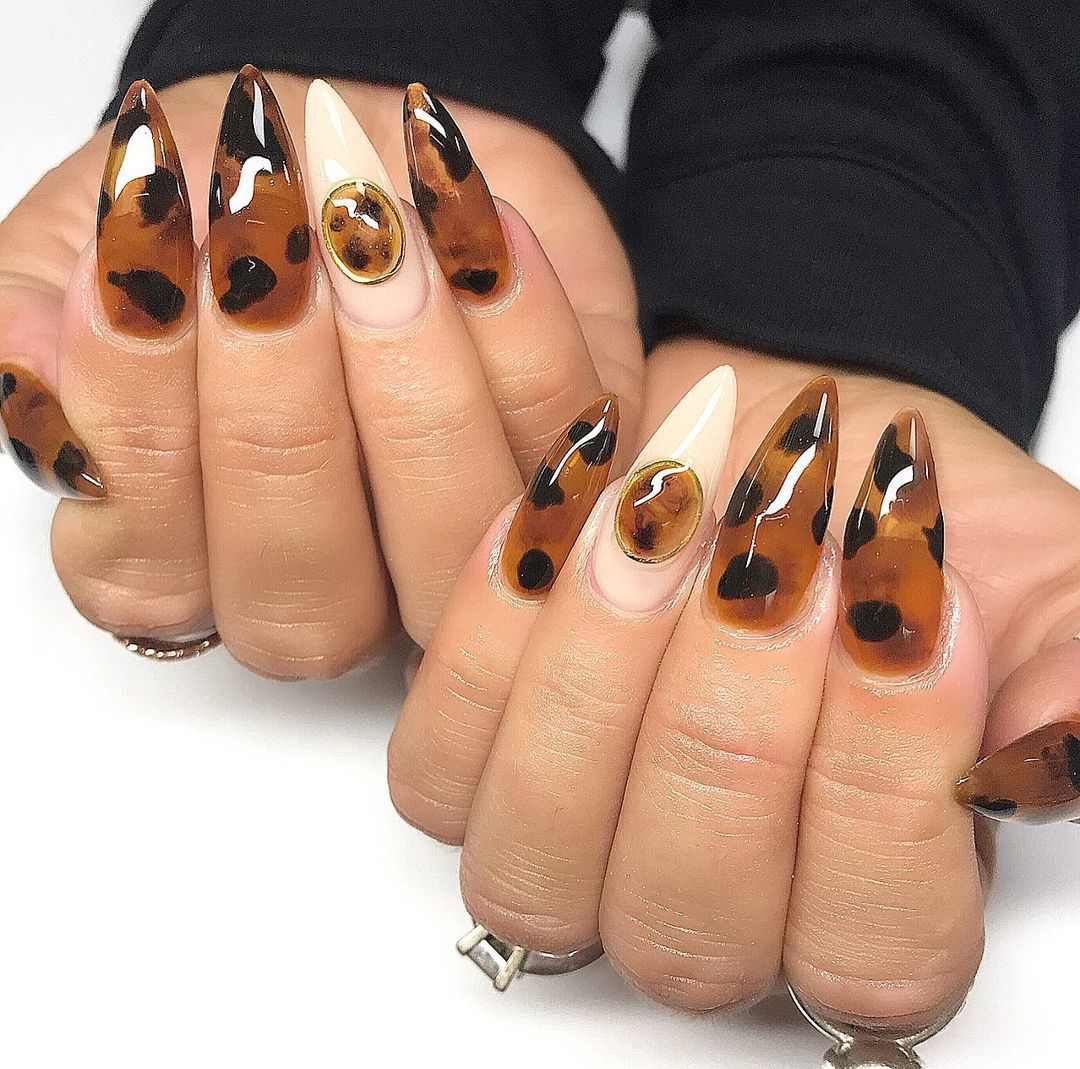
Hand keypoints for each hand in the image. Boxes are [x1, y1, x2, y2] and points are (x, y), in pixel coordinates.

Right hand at [0, 68, 641, 675]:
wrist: (356, 145)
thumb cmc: (224, 201)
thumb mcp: (98, 229)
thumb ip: (39, 309)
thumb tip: (23, 366)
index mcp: (189, 560)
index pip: (151, 569)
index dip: (141, 428)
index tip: (136, 259)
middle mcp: (326, 589)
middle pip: (304, 600)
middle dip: (275, 422)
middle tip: (257, 241)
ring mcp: (453, 558)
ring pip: (445, 553)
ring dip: (403, 385)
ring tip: (367, 226)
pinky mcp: (561, 488)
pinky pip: (561, 451)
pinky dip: (524, 334)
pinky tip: (481, 231)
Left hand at [389, 342, 1079, 1027]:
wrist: (772, 441)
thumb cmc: (887, 516)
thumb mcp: (1030, 583)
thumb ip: (1062, 688)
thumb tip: (1043, 764)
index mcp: (852, 911)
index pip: (867, 940)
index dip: (886, 774)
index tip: (912, 600)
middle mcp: (694, 908)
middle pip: (687, 901)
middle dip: (735, 704)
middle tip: (778, 542)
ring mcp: (561, 849)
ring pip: (538, 849)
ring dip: (601, 665)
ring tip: (664, 513)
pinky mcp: (463, 768)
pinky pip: (435, 760)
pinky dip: (493, 626)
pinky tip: (562, 515)